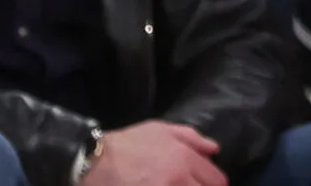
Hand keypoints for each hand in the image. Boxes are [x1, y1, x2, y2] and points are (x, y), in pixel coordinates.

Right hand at [84, 122, 224, 185]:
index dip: (214, 184)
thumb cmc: (128, 144)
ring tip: (172, 184)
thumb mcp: (161, 130)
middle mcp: (178, 180)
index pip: (216, 180)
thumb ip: (191, 138)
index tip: (206, 185)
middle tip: (188, 184)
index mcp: (185, 160)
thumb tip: (214, 149)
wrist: (93, 161)